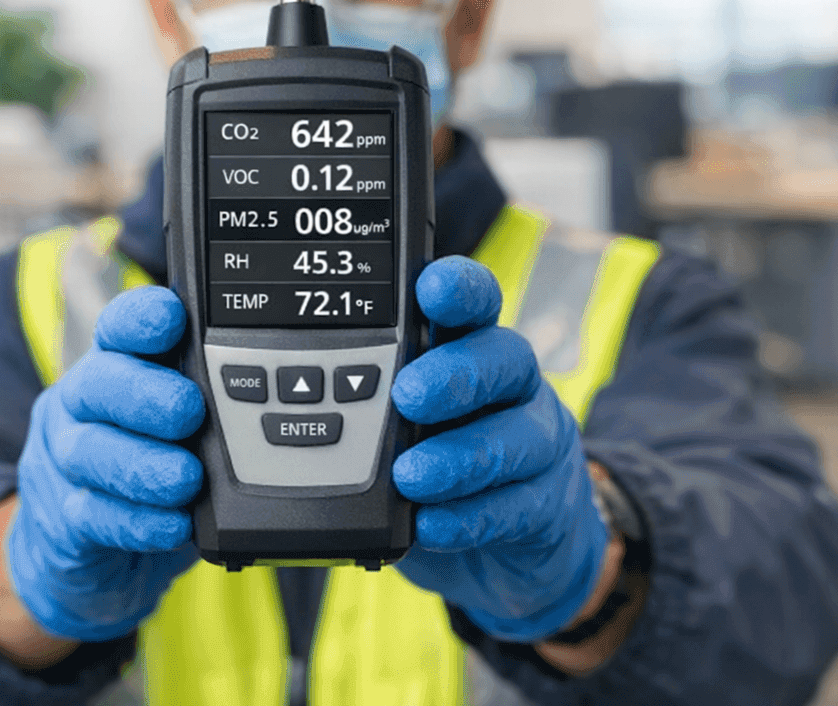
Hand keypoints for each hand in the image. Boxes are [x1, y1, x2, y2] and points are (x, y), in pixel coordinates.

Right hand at [6, 286, 204, 641]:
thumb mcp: (185, 425)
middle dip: (144, 393)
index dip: (140, 319)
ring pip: (88, 451)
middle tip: (189, 411)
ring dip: (143, 465)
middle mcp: (83, 407)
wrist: (99, 558)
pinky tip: (172, 524)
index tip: (172, 319)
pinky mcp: (64, 522)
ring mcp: (67, 464)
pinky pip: (92, 517)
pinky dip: (137, 522)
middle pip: (95, 383)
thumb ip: (213, 398)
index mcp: (115, 369)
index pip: (118, 329)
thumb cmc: (154, 467)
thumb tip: (271, 388)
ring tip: (187, 479)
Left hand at [391, 256, 611, 642]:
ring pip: (515, 436)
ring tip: (410, 476)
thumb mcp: (394, 422)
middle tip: (407, 396)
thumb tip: (293, 397)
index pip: (473, 302)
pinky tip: (431, 525)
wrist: (500, 549)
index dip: (458, 288)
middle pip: (502, 357)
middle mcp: (508, 386)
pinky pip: (516, 506)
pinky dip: (470, 517)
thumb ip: (362, 401)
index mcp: (467, 348)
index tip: (429, 288)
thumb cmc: (431, 460)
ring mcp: (534, 442)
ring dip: (458, 457)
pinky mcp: (544, 504)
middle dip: (454, 373)